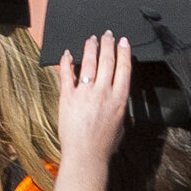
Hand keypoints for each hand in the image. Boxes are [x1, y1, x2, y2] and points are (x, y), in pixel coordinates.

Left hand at [54, 33, 134, 162]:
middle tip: (107, 34)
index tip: (123, 42)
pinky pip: (66, 75)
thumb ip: (118, 105)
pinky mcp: (68, 97)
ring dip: (90, 48)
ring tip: (91, 39)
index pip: (124, 68)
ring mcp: (85, 93)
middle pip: (107, 61)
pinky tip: (67, 54)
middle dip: (108, 44)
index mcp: (119, 98)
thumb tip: (116, 94)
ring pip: (89, 63)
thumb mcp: (120, 123)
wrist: (86, 155)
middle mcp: (103, 92)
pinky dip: (67, 62)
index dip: (124, 52)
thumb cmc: (104, 144)